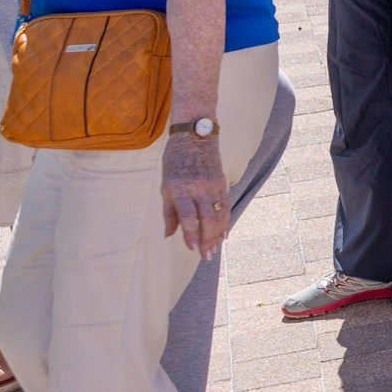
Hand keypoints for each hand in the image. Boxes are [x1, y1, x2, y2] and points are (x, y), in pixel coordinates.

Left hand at [160, 132, 231, 257]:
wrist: (195, 134)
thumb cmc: (175, 161)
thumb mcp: (165, 185)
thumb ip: (169, 211)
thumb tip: (169, 235)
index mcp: (179, 188)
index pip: (188, 216)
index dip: (191, 234)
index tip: (192, 249)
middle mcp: (198, 187)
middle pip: (207, 218)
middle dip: (208, 240)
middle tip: (208, 256)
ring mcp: (212, 184)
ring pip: (219, 214)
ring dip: (218, 234)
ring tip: (215, 249)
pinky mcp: (222, 181)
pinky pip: (225, 205)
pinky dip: (225, 220)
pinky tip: (224, 233)